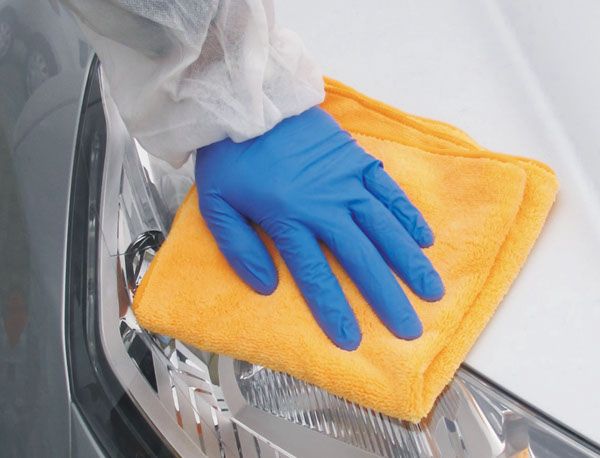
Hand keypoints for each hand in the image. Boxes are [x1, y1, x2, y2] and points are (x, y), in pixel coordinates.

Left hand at [195, 107, 443, 349]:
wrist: (249, 104)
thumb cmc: (231, 157)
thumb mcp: (217, 205)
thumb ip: (239, 249)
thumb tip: (267, 288)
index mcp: (288, 218)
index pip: (316, 275)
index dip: (335, 310)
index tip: (352, 339)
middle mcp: (325, 203)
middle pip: (361, 258)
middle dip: (386, 297)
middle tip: (409, 328)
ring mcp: (346, 180)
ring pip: (384, 228)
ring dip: (410, 262)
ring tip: (431, 290)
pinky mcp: (357, 159)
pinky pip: (389, 190)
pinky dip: (408, 215)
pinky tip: (424, 239)